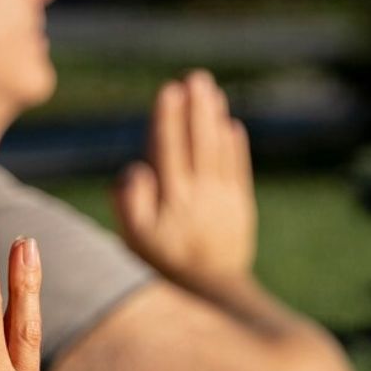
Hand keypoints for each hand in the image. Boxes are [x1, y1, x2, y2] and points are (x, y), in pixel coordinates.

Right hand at [113, 70, 257, 291]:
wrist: (208, 292)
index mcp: (172, 199)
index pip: (169, 150)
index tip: (169, 90)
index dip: (169, 119)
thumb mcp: (135, 238)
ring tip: (212, 92)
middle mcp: (200, 195)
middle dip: (196, 109)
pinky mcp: (240, 207)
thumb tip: (136, 167)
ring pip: (219, 151)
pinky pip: (238, 170)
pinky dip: (235, 147)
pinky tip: (231, 126)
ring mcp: (223, 200)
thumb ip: (130, 202)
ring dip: (215, 119)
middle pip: (198, 143)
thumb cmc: (162, 263)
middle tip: (196, 79)